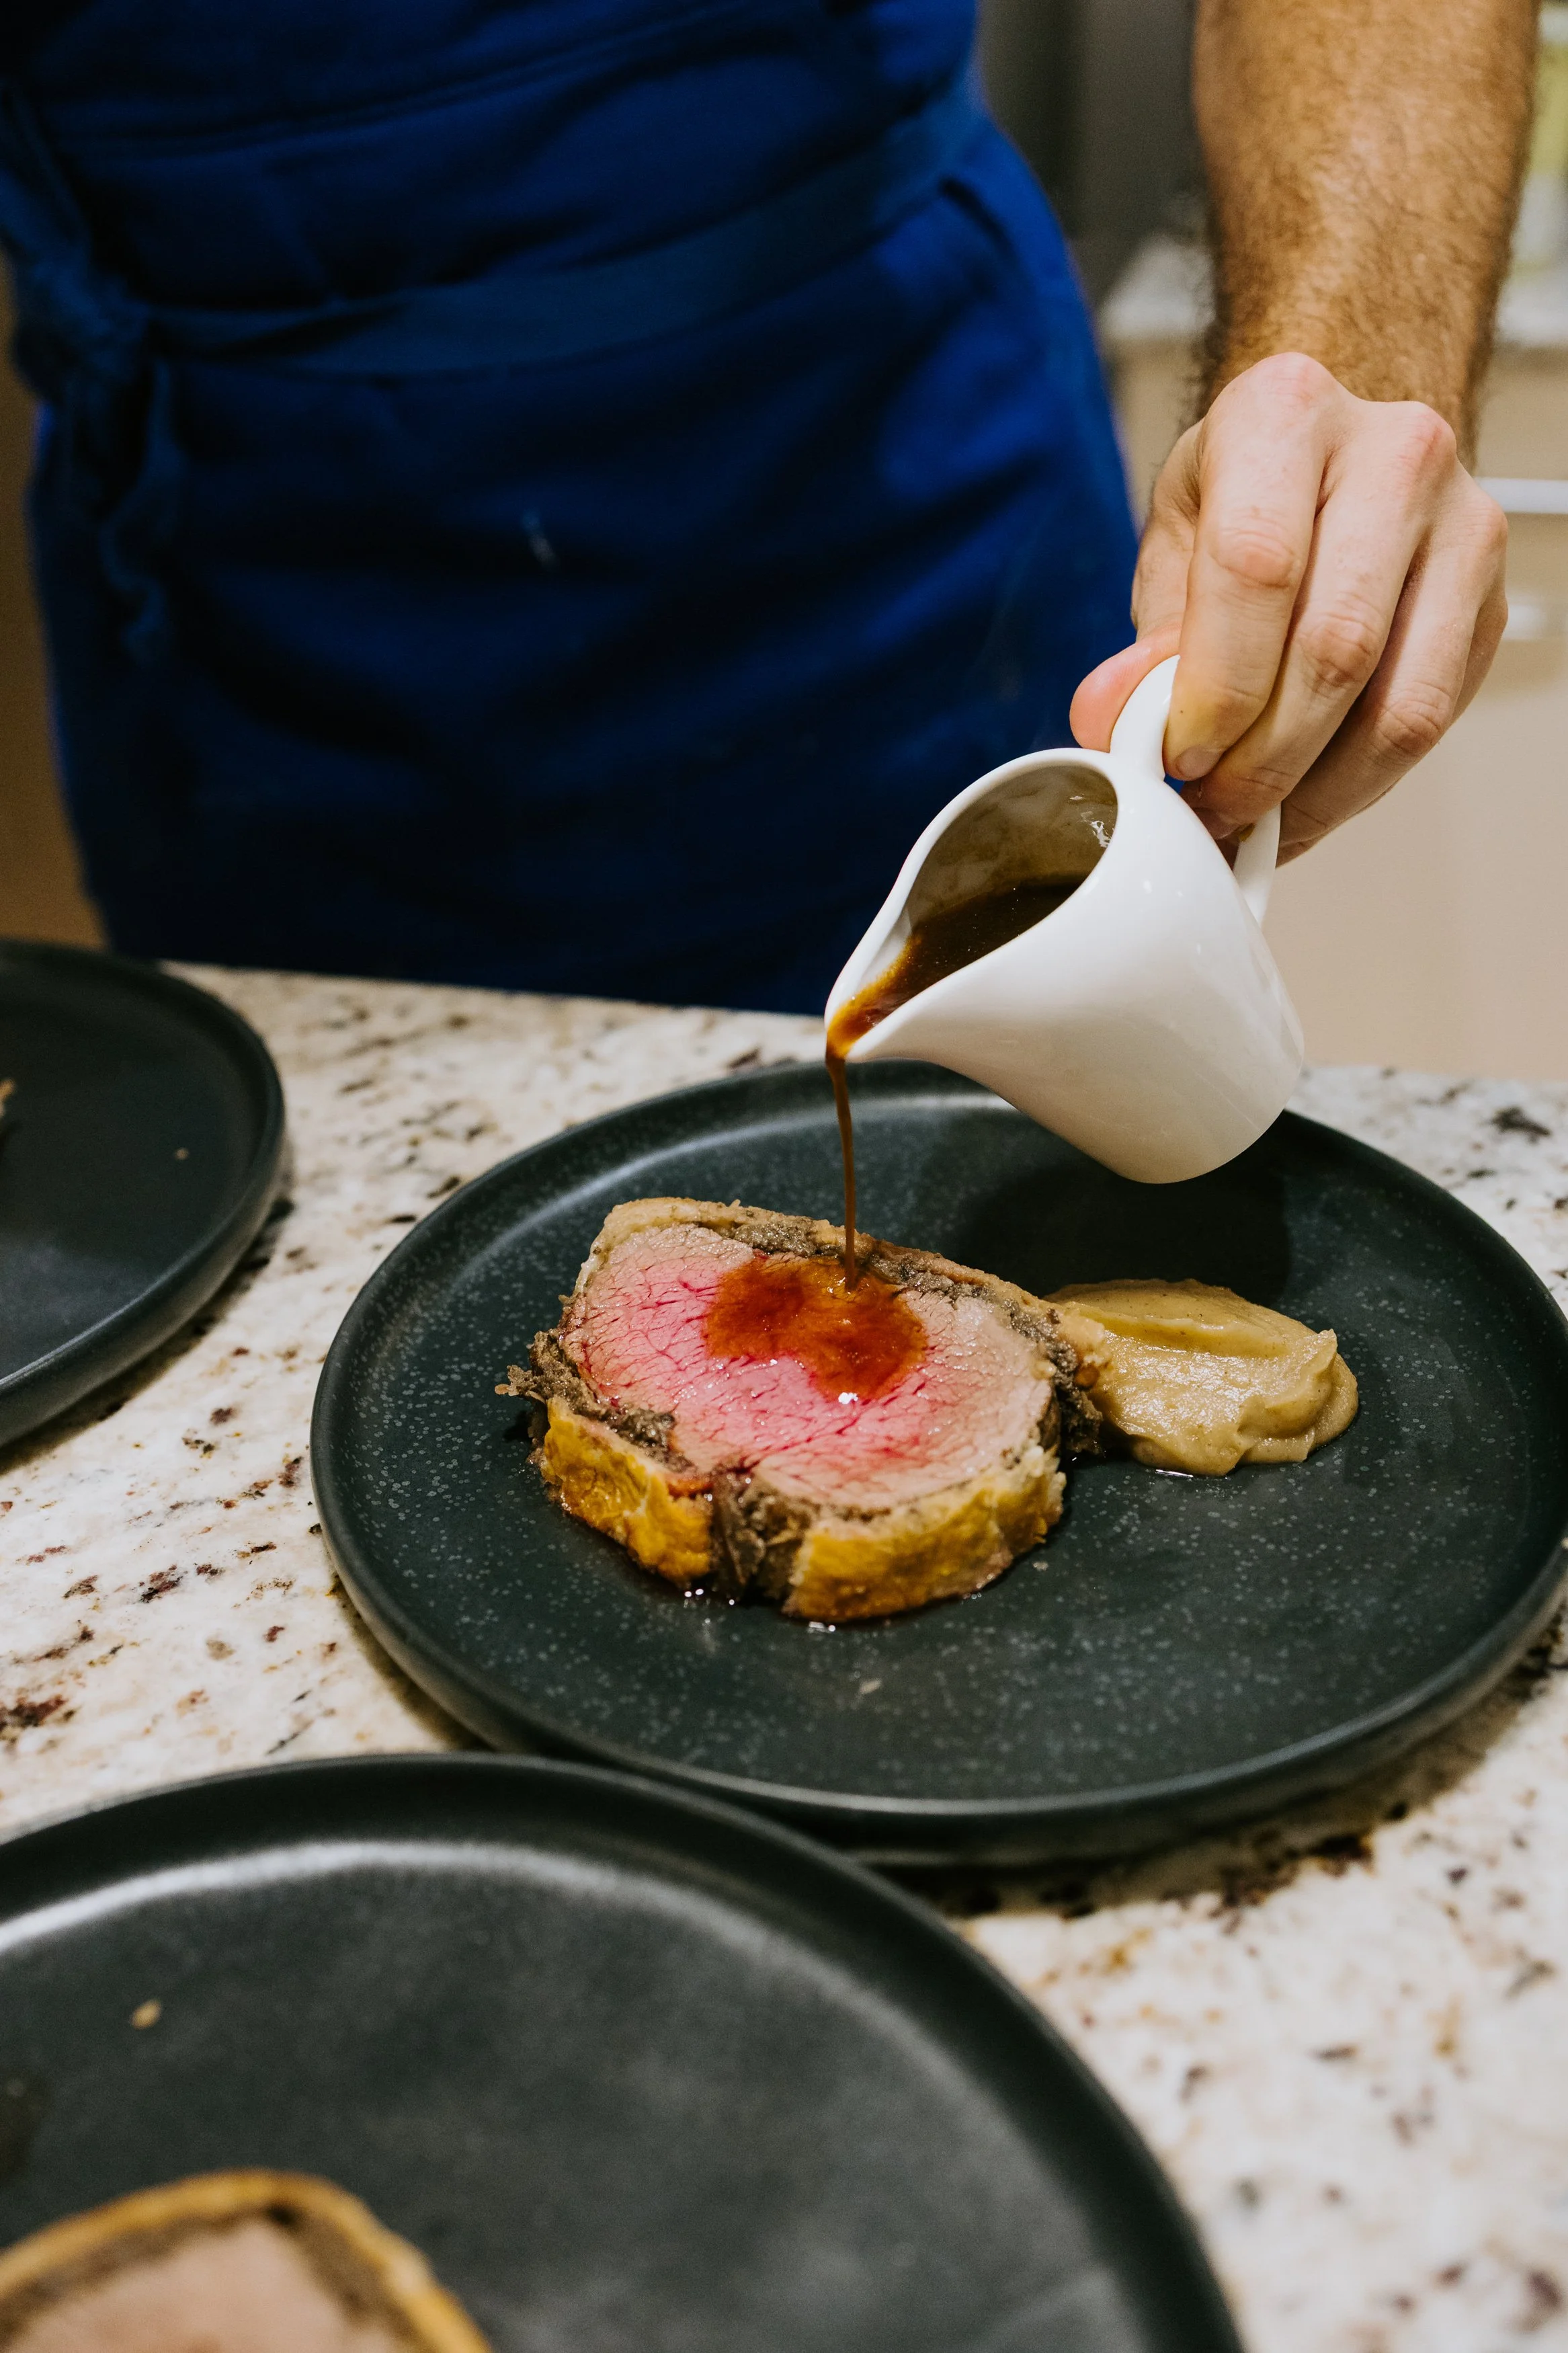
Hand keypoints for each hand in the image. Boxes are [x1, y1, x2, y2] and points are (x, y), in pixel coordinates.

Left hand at [1070, 354, 1508, 859]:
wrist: (1338, 455)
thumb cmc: (1250, 494)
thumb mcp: (1178, 538)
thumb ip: (1151, 634)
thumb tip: (1116, 719)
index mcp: (1286, 415)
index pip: (1257, 568)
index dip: (1217, 688)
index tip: (1179, 756)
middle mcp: (1393, 454)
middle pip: (1334, 647)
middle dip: (1262, 759)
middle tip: (1210, 807)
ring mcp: (1461, 524)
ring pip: (1397, 704)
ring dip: (1315, 789)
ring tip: (1254, 819)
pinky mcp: (1490, 600)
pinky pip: (1430, 720)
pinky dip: (1359, 783)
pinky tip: (1307, 799)